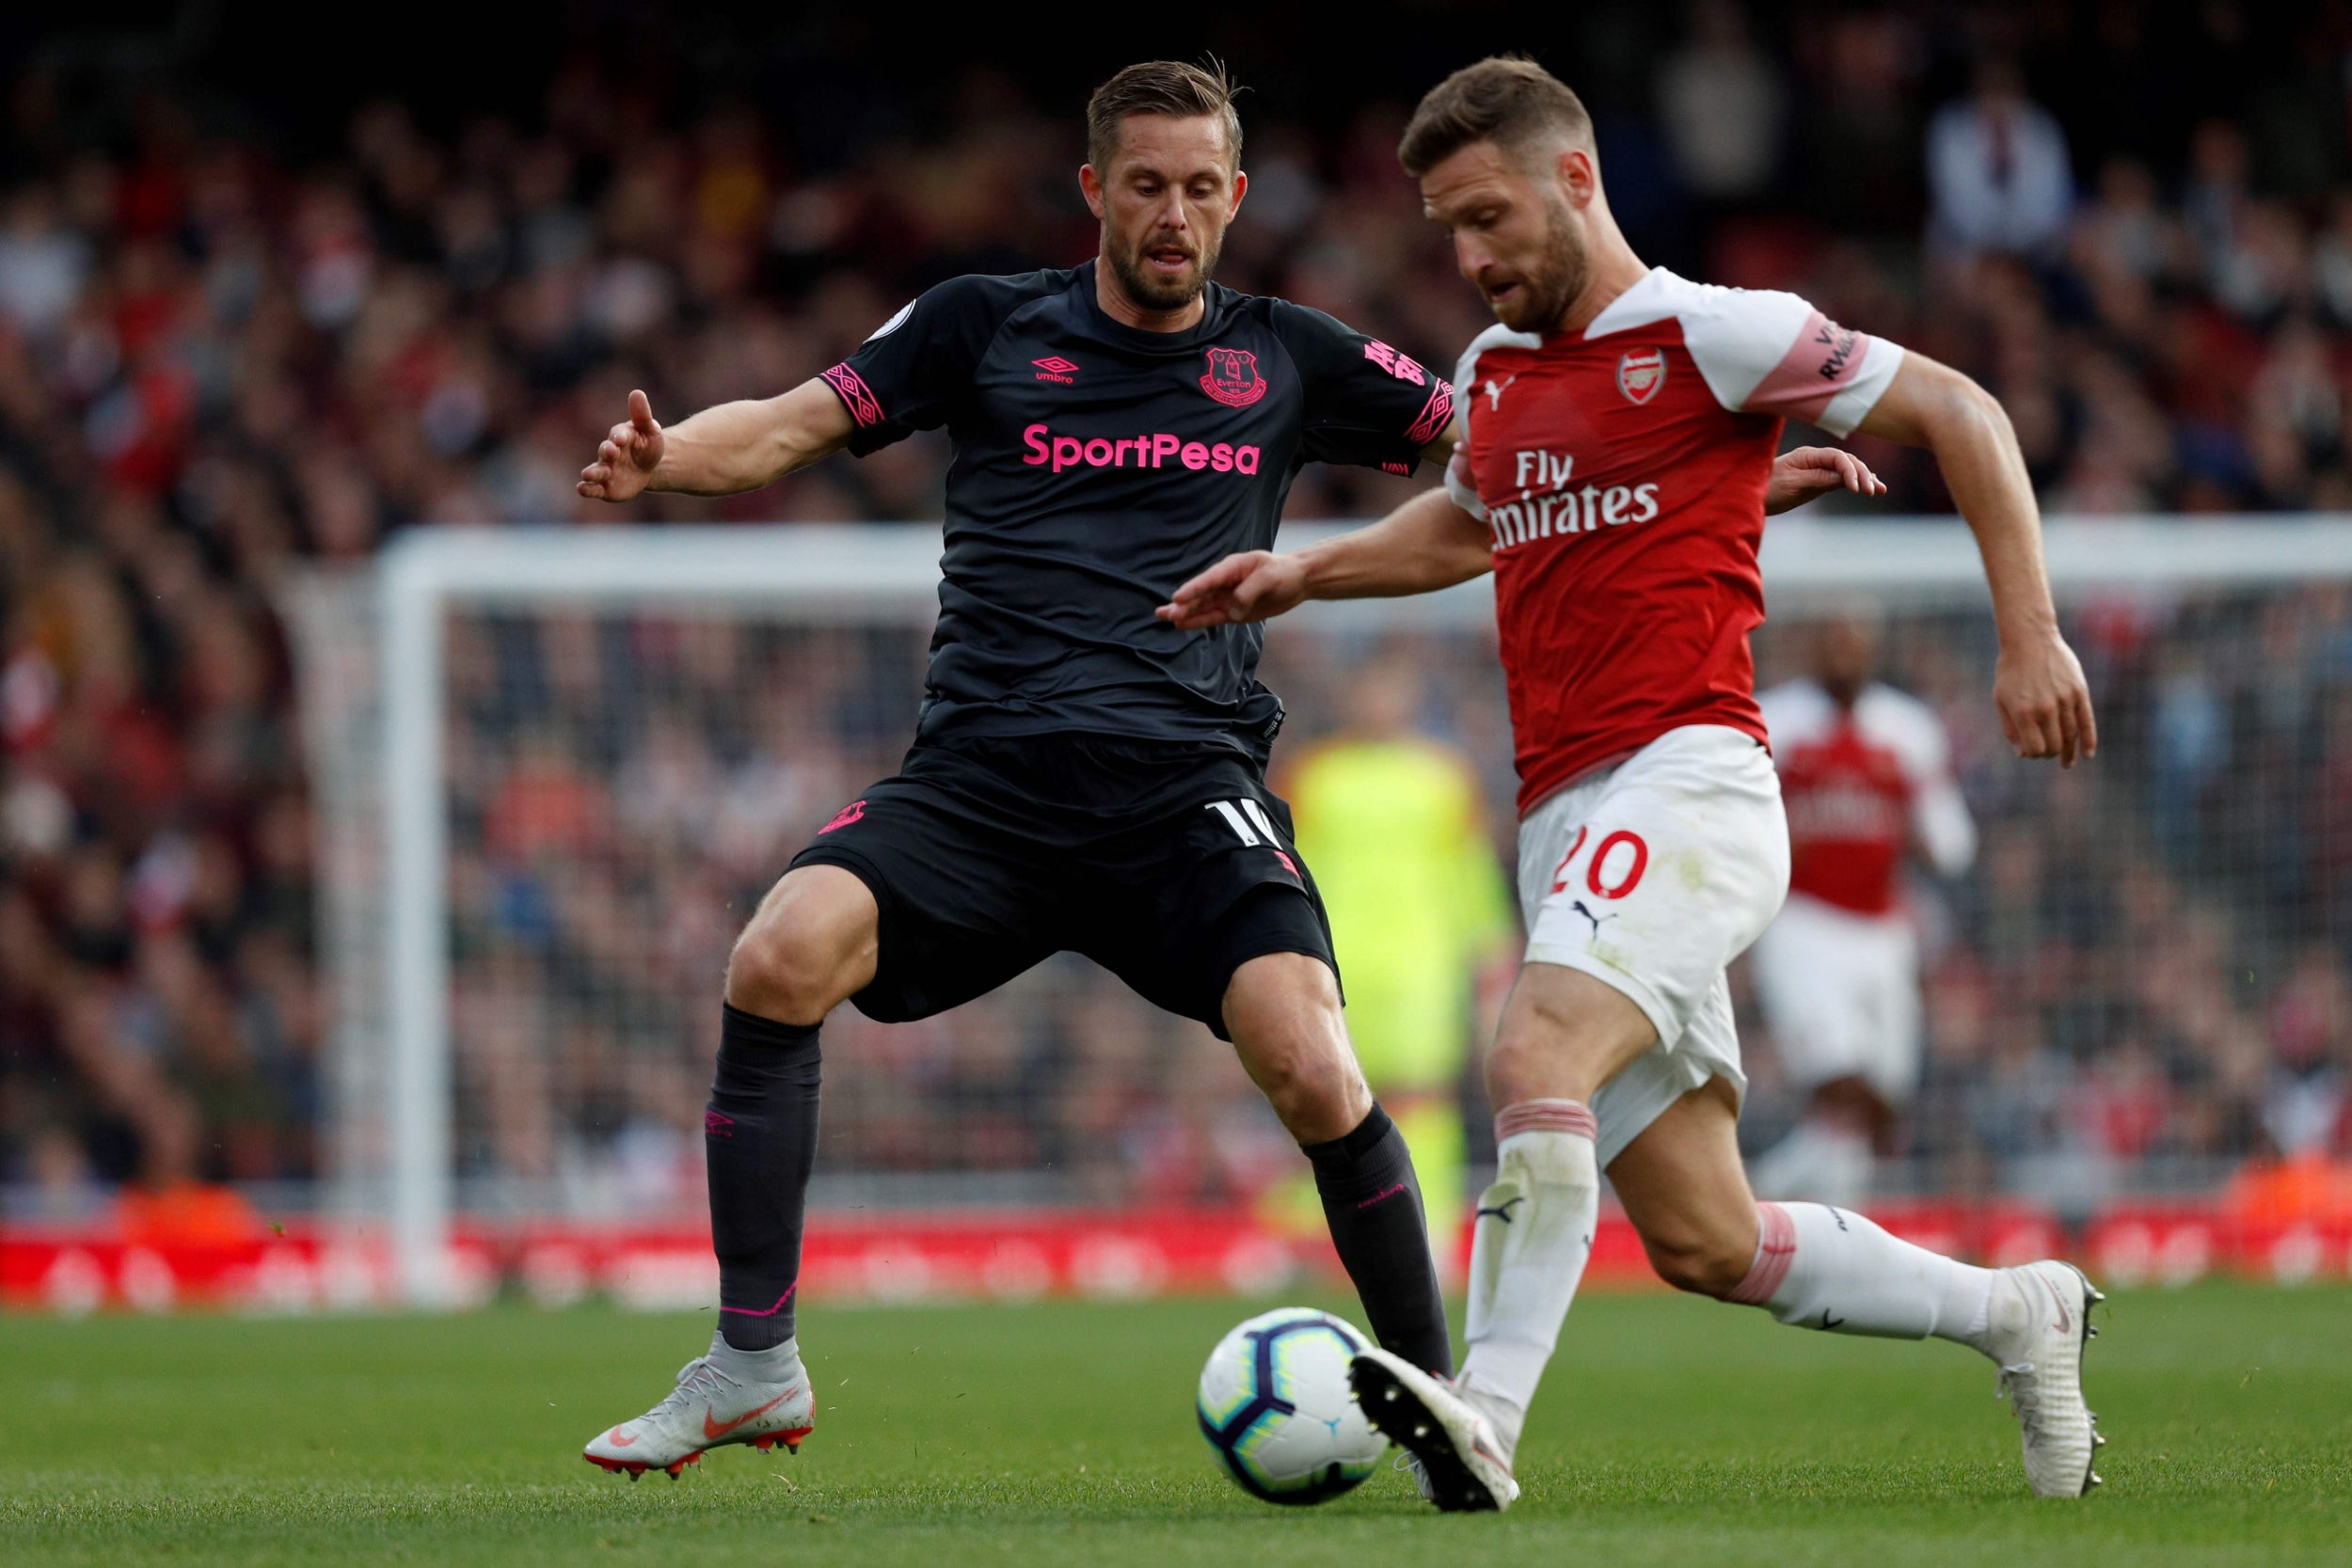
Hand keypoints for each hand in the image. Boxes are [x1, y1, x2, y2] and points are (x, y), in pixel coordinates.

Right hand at [577, 389, 664, 501]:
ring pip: (596, 471)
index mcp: (621, 437)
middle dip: (608, 452)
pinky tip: (582, 489)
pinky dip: (588, 489)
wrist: (647, 468)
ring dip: (592, 473)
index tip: (621, 438)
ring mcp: (606, 470)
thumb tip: (637, 392)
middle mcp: (610, 453)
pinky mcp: (605, 487)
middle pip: (605, 451)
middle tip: (611, 452)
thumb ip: (642, 415)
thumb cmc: (647, 445)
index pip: (619, 435)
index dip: (620, 436)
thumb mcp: (650, 431)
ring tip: (586, 475)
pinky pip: (595, 488)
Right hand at [1157, 551, 1309, 628]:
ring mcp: (1228, 597)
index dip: (1193, 589)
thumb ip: (1248, 592)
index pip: (1209, 579)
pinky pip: (1213, 617)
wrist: (1297, 581)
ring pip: (1202, 607)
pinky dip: (1198, 621)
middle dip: (1183, 604)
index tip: (1177, 598)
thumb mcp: (1269, 578)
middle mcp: (1226, 582)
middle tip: (1164, 612)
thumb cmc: (1283, 573)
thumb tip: (1232, 610)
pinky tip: (1182, 624)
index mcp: (1232, 567)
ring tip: (1164, 617)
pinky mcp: (1233, 611)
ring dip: (1185, 613)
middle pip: (1201, 594)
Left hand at [1765, 446, 1885, 514]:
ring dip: (1864, 478)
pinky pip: (1840, 480)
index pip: (1837, 457)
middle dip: (1862, 475)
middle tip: (1872, 492)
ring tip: (1880, 490)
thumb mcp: (1792, 485)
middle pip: (1846, 461)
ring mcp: (1817, 469)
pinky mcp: (1817, 481)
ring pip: (1847, 470)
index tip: (1857, 489)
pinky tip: (1871, 488)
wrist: (1747, 494)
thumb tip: (1844, 478)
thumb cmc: (1765, 487)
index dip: (1851, 470)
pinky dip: (1855, 483)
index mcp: (1807, 455)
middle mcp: (1815, 459)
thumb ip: (1818, 479)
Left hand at [1994, 628, 2097, 766]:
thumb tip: (2023, 754)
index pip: (2035, 749)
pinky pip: (2087, 722)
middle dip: (2050, 753)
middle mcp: (2046, 708)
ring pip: (2071, 736)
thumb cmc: (2011, 671)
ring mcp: (2065, 700)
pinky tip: (2088, 754)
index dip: (2034, 754)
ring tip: (2066, 763)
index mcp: (2023, 712)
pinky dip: (2089, 740)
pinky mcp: (2079, 692)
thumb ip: (2011, 729)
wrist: (2030, 640)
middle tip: (2048, 752)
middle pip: (2054, 745)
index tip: (2031, 751)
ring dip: (2069, 752)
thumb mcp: (2001, 700)